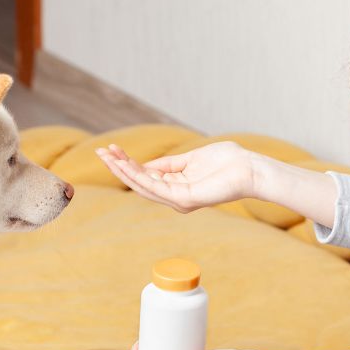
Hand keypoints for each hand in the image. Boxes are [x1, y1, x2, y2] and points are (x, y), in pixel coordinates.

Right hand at [95, 142, 259, 212]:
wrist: (249, 169)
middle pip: (139, 183)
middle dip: (118, 167)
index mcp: (176, 187)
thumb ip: (169, 164)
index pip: (145, 176)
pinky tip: (126, 164)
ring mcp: (179, 200)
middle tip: (100, 152)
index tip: (111, 149)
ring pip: (143, 186)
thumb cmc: (227, 162)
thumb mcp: (191, 159)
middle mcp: (175, 197)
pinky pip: (155, 188)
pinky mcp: (184, 199)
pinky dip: (139, 176)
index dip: (127, 163)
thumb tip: (147, 164)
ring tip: (107, 156)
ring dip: (123, 171)